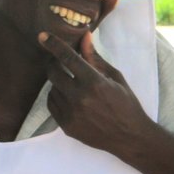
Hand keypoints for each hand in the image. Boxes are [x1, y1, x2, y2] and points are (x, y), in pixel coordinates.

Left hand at [39, 31, 154, 155]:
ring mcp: (71, 114)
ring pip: (52, 89)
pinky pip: (52, 106)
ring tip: (73, 85)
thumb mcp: (115, 77)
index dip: (54, 44)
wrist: (130, 137)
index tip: (43, 36)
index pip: (68, 57)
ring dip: (58, 83)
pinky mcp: (66, 126)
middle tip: (61, 62)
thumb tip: (84, 37)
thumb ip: (96, 58)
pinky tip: (70, 98)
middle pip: (53, 73)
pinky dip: (57, 98)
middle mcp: (80, 98)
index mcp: (94, 83)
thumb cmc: (126, 104)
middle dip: (54, 64)